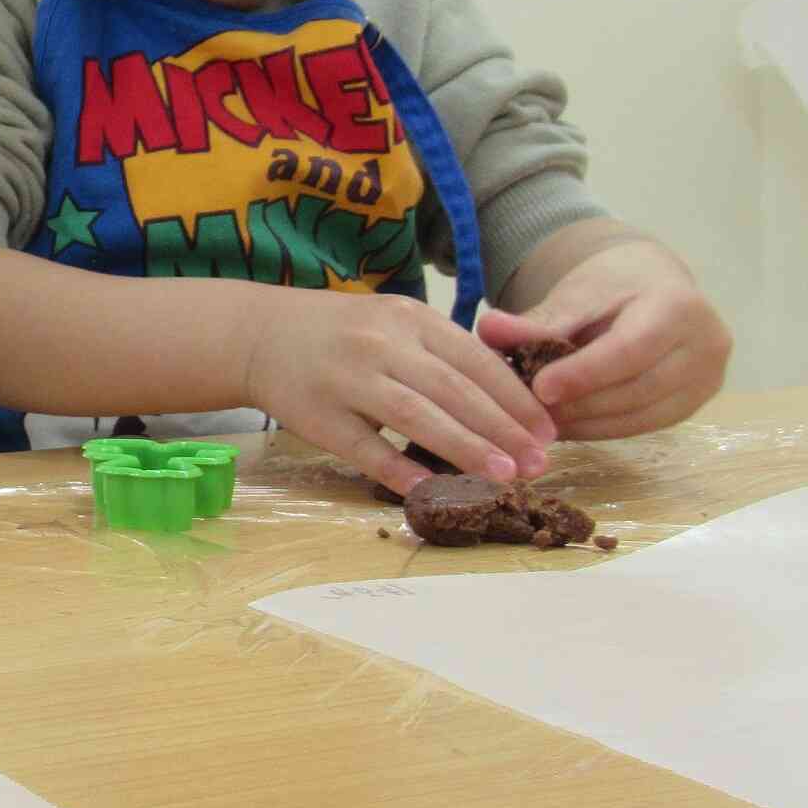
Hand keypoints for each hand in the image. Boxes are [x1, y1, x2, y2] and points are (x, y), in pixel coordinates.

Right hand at [240, 289, 555, 495]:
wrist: (258, 334)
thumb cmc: (340, 335)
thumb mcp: (393, 323)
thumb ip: (442, 352)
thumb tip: (513, 403)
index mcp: (408, 319)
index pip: (475, 360)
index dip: (517, 399)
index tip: (549, 432)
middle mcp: (380, 343)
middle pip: (454, 389)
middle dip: (503, 429)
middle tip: (539, 463)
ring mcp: (347, 378)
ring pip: (416, 415)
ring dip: (465, 448)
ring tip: (503, 476)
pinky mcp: (318, 415)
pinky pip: (366, 447)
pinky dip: (401, 468)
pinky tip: (432, 488)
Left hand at [479, 239, 730, 439]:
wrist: (652, 288)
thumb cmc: (612, 288)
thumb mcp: (576, 296)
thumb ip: (536, 320)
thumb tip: (487, 330)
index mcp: (680, 307)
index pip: (630, 349)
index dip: (584, 373)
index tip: (539, 388)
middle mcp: (706, 345)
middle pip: (636, 389)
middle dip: (579, 404)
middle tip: (527, 412)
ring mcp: (707, 380)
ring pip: (640, 416)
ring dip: (585, 423)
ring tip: (538, 421)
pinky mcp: (695, 405)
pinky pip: (643, 426)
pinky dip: (600, 429)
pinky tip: (565, 425)